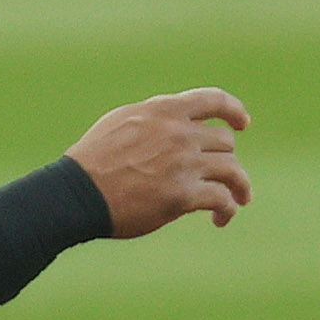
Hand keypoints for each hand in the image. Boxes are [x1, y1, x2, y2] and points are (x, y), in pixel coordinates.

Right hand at [68, 87, 253, 236]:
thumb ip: (152, 119)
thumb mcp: (120, 123)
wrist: (75, 194)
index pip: (214, 100)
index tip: (243, 124)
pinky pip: (221, 199)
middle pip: (225, 142)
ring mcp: (183, 164)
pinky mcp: (182, 196)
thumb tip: (173, 120)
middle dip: (227, 159)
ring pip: (232, 170)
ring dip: (240, 186)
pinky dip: (227, 209)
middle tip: (227, 176)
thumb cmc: (90, 161)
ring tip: (239, 199)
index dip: (234, 111)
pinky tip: (220, 219)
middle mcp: (179, 134)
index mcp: (164, 111)